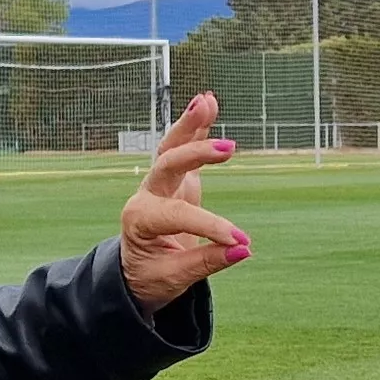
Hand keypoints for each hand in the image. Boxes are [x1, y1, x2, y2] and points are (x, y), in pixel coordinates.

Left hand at [120, 93, 247, 313]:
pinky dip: (196, 127)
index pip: (180, 216)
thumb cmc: (151, 276)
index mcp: (140, 221)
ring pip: (171, 148)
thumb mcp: (174, 278)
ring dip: (190, 125)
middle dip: (195, 154)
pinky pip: (183, 148)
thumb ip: (207, 262)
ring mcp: (159, 184)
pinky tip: (207, 101)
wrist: (136, 272)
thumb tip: (243, 250)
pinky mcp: (175, 180)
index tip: (241, 242)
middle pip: (167, 165)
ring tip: (207, 101)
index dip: (211, 227)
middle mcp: (146, 196)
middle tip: (227, 149)